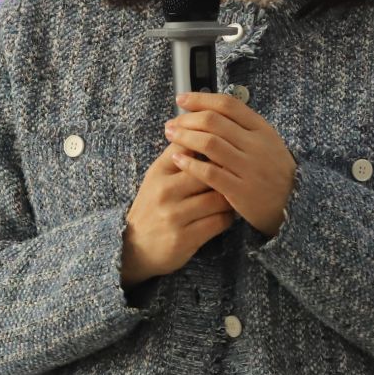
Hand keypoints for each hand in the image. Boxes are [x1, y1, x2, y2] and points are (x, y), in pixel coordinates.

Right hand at [120, 144, 236, 285]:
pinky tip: (227, 214)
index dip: (212, 145)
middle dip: (227, 173)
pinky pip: (219, 222)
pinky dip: (228, 217)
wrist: (134, 248)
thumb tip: (202, 126)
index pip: (190, 146)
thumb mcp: (157, 177)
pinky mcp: (185, 238)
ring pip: (218, 198)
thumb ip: (178, 155)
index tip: (226, 149)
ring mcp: (174, 215)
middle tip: (240, 174)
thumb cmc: (153, 206)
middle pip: (209, 172)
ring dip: (230, 197)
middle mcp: (165, 191)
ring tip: (234, 195)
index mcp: (159, 171)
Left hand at [162, 91, 297, 237]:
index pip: (228, 104)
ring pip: (210, 144)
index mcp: (262, 129)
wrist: (292, 205)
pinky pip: (210, 173)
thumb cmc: (272, 171)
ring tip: (170, 136)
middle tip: (171, 123)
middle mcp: (257, 145)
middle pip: (214, 122)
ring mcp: (249, 168)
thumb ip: (242, 126)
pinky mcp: (241, 191)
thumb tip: (208, 109)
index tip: (181, 100)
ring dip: (185, 137)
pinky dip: (190, 164)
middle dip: (187, 120)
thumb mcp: (266, 142)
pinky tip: (177, 159)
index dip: (200, 99)